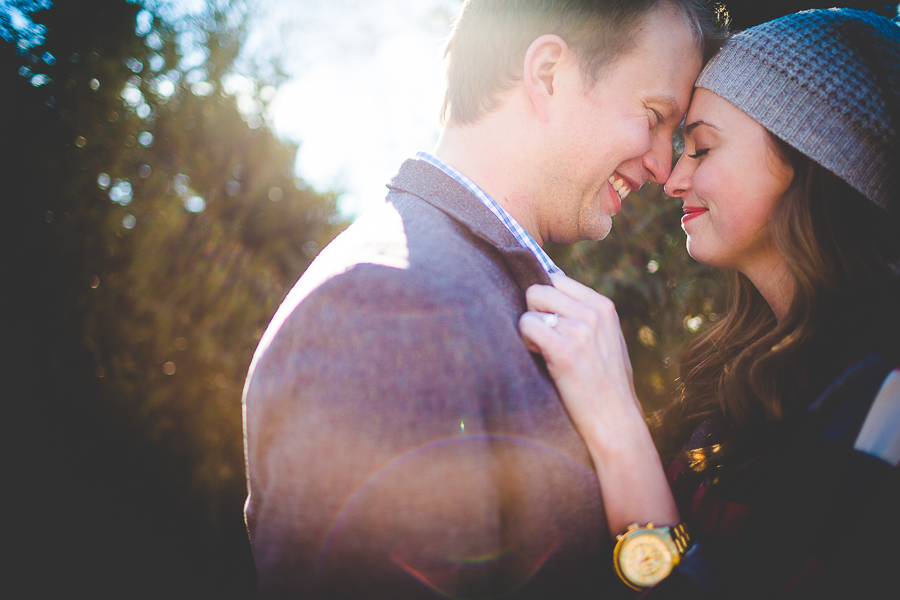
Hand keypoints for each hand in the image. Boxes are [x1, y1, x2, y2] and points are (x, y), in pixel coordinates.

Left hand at [519, 273, 641, 429]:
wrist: (615, 421)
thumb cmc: (605, 383)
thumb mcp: (605, 339)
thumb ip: (584, 315)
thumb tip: (548, 288)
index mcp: (603, 307)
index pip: (556, 280)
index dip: (545, 302)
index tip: (551, 324)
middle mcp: (593, 313)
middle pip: (538, 289)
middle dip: (534, 313)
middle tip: (544, 339)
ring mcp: (580, 330)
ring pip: (530, 309)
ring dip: (531, 332)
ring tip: (546, 353)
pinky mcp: (565, 350)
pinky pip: (527, 325)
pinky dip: (527, 342)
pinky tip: (542, 358)